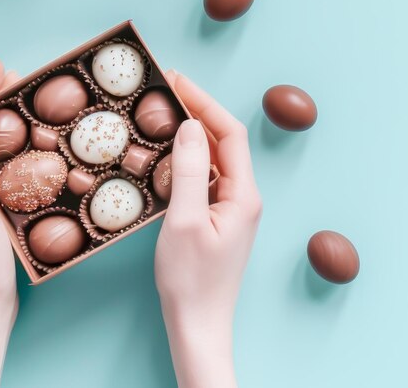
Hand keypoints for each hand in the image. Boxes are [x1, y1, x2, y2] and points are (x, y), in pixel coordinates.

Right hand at [155, 72, 261, 387]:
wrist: (197, 325)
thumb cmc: (191, 280)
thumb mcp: (185, 220)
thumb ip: (189, 170)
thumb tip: (191, 126)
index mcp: (244, 194)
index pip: (229, 133)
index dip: (205, 102)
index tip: (178, 82)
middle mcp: (243, 196)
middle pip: (223, 141)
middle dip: (198, 111)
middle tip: (167, 89)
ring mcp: (231, 207)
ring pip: (213, 158)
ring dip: (191, 133)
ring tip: (163, 112)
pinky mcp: (217, 217)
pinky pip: (204, 176)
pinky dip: (186, 158)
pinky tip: (166, 153)